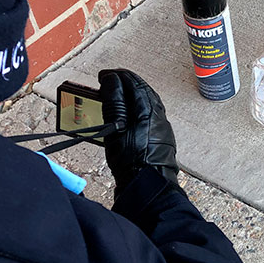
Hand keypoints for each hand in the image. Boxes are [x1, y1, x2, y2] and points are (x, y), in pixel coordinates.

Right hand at [98, 69, 178, 192]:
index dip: (115, 76)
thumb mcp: (116, 127)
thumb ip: (114, 102)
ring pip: (146, 103)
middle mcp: (158, 115)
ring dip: (130, 96)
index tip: (103, 76)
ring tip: (116, 96)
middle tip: (108, 83)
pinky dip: (135, 109)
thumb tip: (112, 80)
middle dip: (124, 83)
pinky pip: (147, 115)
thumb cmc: (132, 159)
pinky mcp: (159, 139)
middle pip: (141, 91)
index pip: (133, 82)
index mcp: (148, 108)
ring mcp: (161, 127)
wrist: (148, 186)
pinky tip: (127, 116)